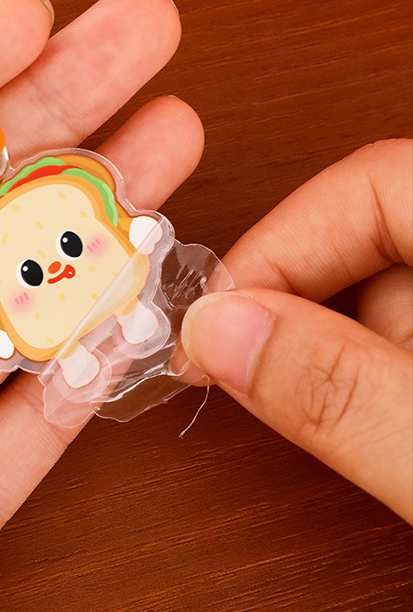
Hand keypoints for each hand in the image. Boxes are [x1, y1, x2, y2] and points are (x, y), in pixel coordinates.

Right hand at [182, 140, 412, 522]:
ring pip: (390, 297)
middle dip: (307, 318)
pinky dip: (379, 376)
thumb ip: (341, 392)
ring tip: (356, 428)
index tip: (220, 326)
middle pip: (369, 238)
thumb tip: (218, 333)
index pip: (370, 183)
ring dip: (346, 360)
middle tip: (264, 386)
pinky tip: (388, 428)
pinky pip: (410, 333)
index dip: (278, 246)